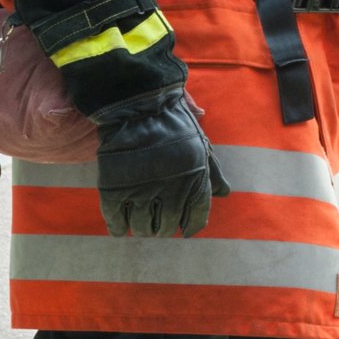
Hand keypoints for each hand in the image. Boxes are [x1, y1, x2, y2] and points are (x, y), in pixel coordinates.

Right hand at [90, 90, 229, 237]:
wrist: (139, 109)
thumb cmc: (175, 126)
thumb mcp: (201, 147)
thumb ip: (212, 173)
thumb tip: (224, 194)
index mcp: (195, 181)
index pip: (197, 216)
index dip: (191, 225)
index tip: (184, 229)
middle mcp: (170, 190)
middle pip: (167, 226)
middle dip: (164, 227)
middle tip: (159, 224)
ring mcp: (141, 191)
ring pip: (141, 227)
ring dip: (143, 229)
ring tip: (142, 224)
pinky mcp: (114, 190)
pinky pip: (116, 220)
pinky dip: (118, 227)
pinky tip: (120, 226)